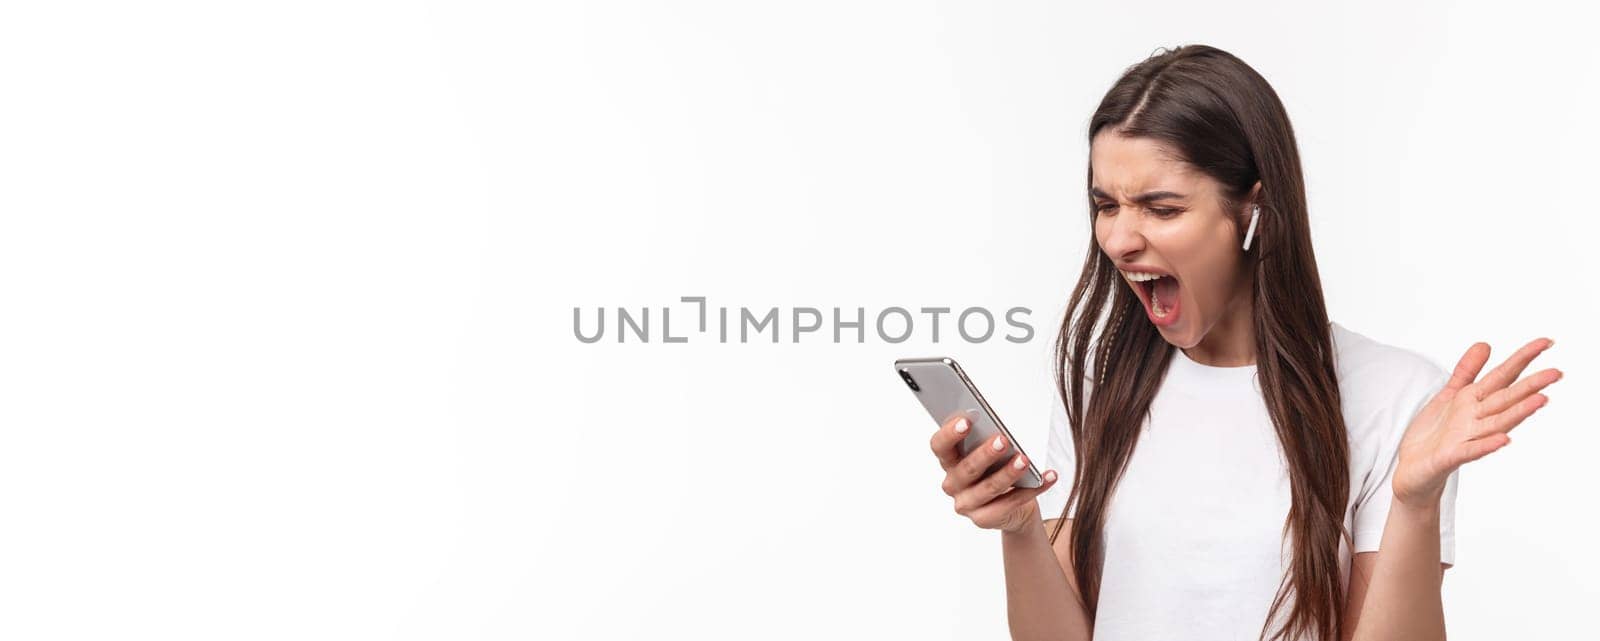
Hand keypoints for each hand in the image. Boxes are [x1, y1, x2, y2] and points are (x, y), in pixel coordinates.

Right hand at [928, 414, 1059, 532]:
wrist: (1011, 509)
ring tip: (1024, 459)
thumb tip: (999, 433)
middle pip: (966, 469)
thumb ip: (987, 441)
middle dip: (985, 454)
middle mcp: (952, 484)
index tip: (967, 420)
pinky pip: (1010, 503)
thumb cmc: (997, 471)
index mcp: (949, 462)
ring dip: (1009, 473)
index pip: (940, 446)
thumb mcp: (990, 454)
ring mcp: (966, 504)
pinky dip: (1033, 489)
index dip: (950, 434)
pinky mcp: (984, 519)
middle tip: (1003, 440)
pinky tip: (1048, 476)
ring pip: (989, 488)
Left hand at [1393, 338, 1562, 507]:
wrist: (1414, 470)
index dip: (1522, 359)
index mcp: (1474, 401)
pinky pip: (1470, 450)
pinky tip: (1503, 440)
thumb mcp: (1448, 397)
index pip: (1503, 377)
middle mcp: (1475, 419)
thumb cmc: (1433, 434)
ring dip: (1518, 413)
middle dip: (1530, 385)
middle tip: (1557, 372)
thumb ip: (1466, 372)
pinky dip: (1486, 445)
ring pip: (1496, 423)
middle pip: (1506, 398)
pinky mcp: (1450, 457)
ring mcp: (1465, 438)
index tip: (1546, 342)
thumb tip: (1486, 344)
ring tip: (1541, 400)